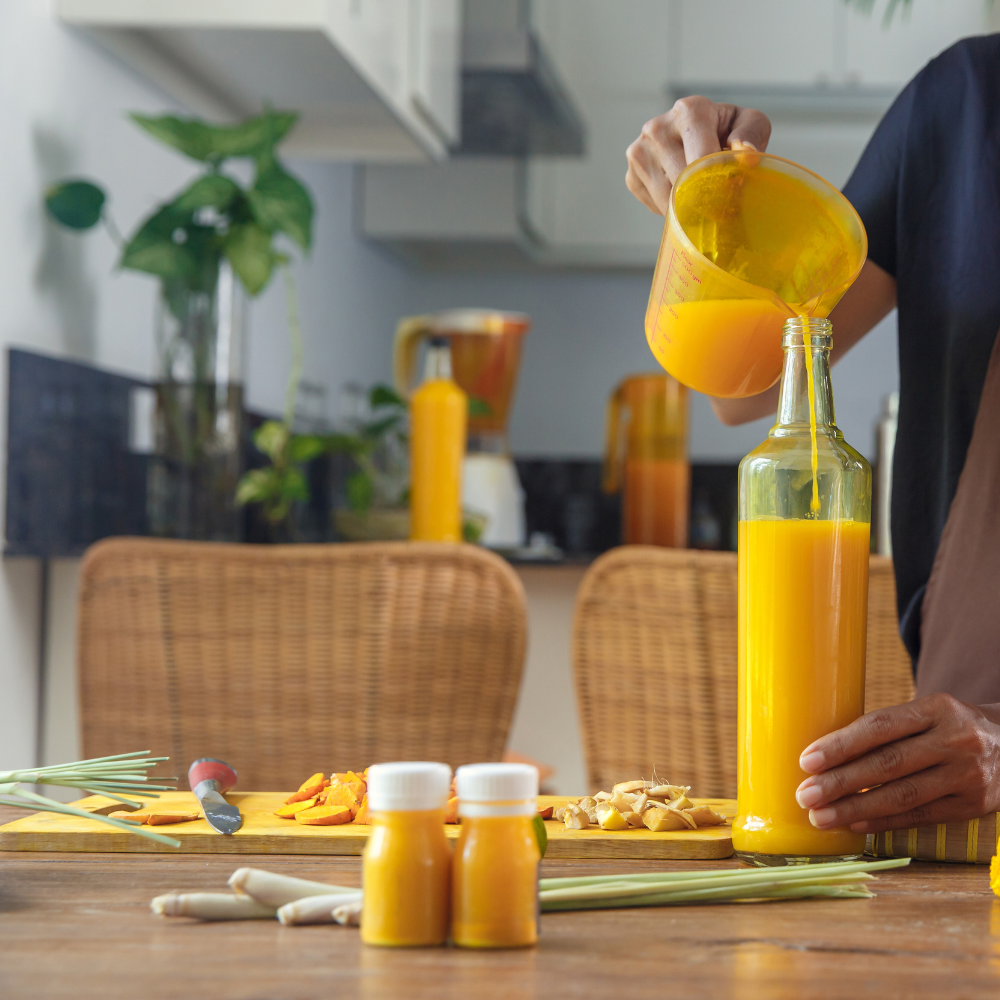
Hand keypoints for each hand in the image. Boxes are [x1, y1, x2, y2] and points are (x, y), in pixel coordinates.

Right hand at [625, 97, 771, 214]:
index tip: (730, 202)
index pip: (702, 159)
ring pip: (668, 200)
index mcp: (689, 111)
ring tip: (705, 203)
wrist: (698, 138)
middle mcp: (657, 128)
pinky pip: (655, 206)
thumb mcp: (750, 123)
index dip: (718, 185)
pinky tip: (684, 196)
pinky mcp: (632, 177)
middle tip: (722, 211)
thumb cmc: (727, 132)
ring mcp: (640, 154)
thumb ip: (752, 133)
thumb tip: (744, 153)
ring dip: (689, 209)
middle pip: (683, 182)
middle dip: (705, 201)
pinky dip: (672, 210)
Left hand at [795, 694, 999, 833]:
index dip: (841, 745)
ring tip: (820, 817)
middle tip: (804, 795)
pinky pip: (920, 816)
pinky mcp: (972, 805)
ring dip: (855, 808)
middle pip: (887, 764)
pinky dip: (884, 822)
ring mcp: (967, 776)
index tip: (807, 760)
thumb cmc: (949, 726)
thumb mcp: (927, 713)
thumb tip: (826, 752)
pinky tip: (855, 825)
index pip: (880, 727)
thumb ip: (888, 728)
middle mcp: (955, 741)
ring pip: (902, 796)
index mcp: (936, 709)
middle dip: (840, 782)